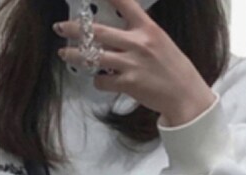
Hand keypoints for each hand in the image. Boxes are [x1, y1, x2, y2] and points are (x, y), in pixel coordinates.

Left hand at [52, 0, 216, 126]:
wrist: (184, 95)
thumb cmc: (173, 67)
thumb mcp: (159, 41)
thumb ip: (139, 33)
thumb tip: (115, 32)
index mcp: (148, 28)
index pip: (125, 3)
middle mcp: (138, 43)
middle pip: (98, 31)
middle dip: (75, 28)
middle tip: (60, 27)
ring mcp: (131, 64)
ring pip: (94, 57)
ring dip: (76, 55)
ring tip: (64, 53)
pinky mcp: (128, 84)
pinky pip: (103, 81)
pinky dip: (98, 80)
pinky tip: (99, 79)